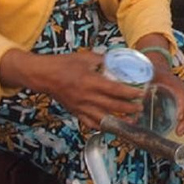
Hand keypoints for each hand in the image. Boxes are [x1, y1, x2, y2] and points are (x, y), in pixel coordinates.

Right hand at [0, 48, 145, 129]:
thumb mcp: (83, 57)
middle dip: (129, 109)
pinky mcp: (75, 112)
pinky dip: (101, 126)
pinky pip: (90, 123)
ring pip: (103, 118)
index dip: (130, 93)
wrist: (43, 75)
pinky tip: (110, 126)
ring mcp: (80, 106)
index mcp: (89, 81)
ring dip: (119, 121)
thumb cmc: (61, 64)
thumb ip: (100, 60)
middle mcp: (86, 96)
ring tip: (131, 121)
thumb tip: (114, 60)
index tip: (140, 94)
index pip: (115, 90)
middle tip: (140, 108)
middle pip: (113, 106)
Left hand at [149, 66, 183, 136]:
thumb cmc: (152, 74)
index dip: (182, 107)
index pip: (182, 95)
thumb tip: (139, 101)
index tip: (179, 118)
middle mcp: (183, 88)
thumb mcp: (147, 79)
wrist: (158, 68)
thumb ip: (144, 89)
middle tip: (179, 132)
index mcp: (173, 83)